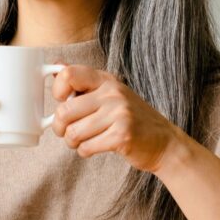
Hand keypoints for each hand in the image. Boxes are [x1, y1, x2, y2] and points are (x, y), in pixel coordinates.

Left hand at [49, 64, 183, 172]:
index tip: (63, 102)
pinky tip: (96, 147)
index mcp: (106, 80)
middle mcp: (112, 93)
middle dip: (60, 128)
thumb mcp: (110, 94)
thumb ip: (84, 84)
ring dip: (73, 143)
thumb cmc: (131, 119)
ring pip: (73, 133)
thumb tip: (55, 67)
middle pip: (64, 111)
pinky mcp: (122, 136)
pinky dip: (85, 152)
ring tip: (84, 141)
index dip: (57, 90)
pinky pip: (86, 147)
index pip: (68, 74)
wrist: (164, 142)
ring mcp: (119, 114)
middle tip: (67, 132)